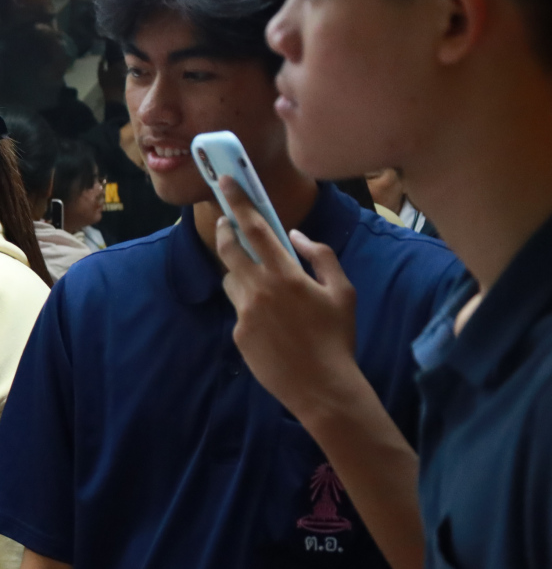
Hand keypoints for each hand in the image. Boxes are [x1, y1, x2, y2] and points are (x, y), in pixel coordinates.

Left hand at [216, 176, 361, 422]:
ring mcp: (244, 313)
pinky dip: (251, 305)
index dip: (238, 202)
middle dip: (225, 231)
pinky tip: (274, 322)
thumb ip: (321, 257)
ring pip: (232, 280)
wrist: (322, 387)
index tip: (225, 181)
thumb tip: (296, 235)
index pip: (254, 228)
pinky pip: (239, 308)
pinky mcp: (237, 334)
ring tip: (266, 284)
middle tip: (227, 222)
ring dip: (242, 273)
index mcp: (286, 275)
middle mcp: (258, 290)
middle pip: (228, 249)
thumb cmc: (338, 337)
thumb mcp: (343, 291)